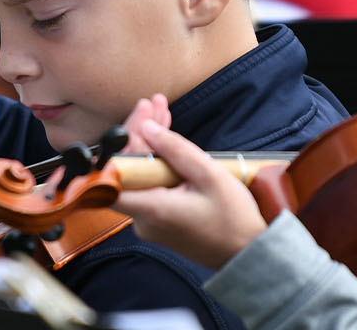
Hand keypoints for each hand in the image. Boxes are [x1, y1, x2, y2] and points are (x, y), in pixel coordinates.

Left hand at [109, 97, 266, 269]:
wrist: (249, 252)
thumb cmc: (234, 219)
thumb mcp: (209, 175)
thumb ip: (175, 150)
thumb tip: (146, 129)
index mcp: (152, 208)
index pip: (108, 184)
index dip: (109, 154)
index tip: (121, 128)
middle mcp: (144, 219)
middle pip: (127, 172)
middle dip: (139, 134)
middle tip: (153, 105)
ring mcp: (150, 222)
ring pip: (140, 176)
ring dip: (150, 145)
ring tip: (161, 111)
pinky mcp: (160, 221)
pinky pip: (151, 187)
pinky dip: (158, 163)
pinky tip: (167, 140)